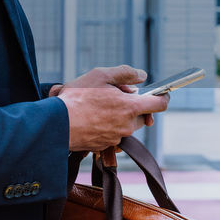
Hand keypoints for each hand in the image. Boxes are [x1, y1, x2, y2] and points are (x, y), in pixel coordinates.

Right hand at [53, 65, 168, 151]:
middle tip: (114, 95)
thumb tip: (142, 76)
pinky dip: (106, 126)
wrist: (56, 125)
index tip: (162, 94)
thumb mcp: (101, 75)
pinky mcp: (104, 146)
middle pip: (141, 116)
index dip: (163, 97)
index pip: (159, 105)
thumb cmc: (77, 98)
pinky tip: (90, 118)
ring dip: (118, 116)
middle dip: (133, 106)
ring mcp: (116, 138)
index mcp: (130, 107)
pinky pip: (112, 134)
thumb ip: (125, 73)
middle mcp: (126, 126)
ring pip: (125, 125)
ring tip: (97, 106)